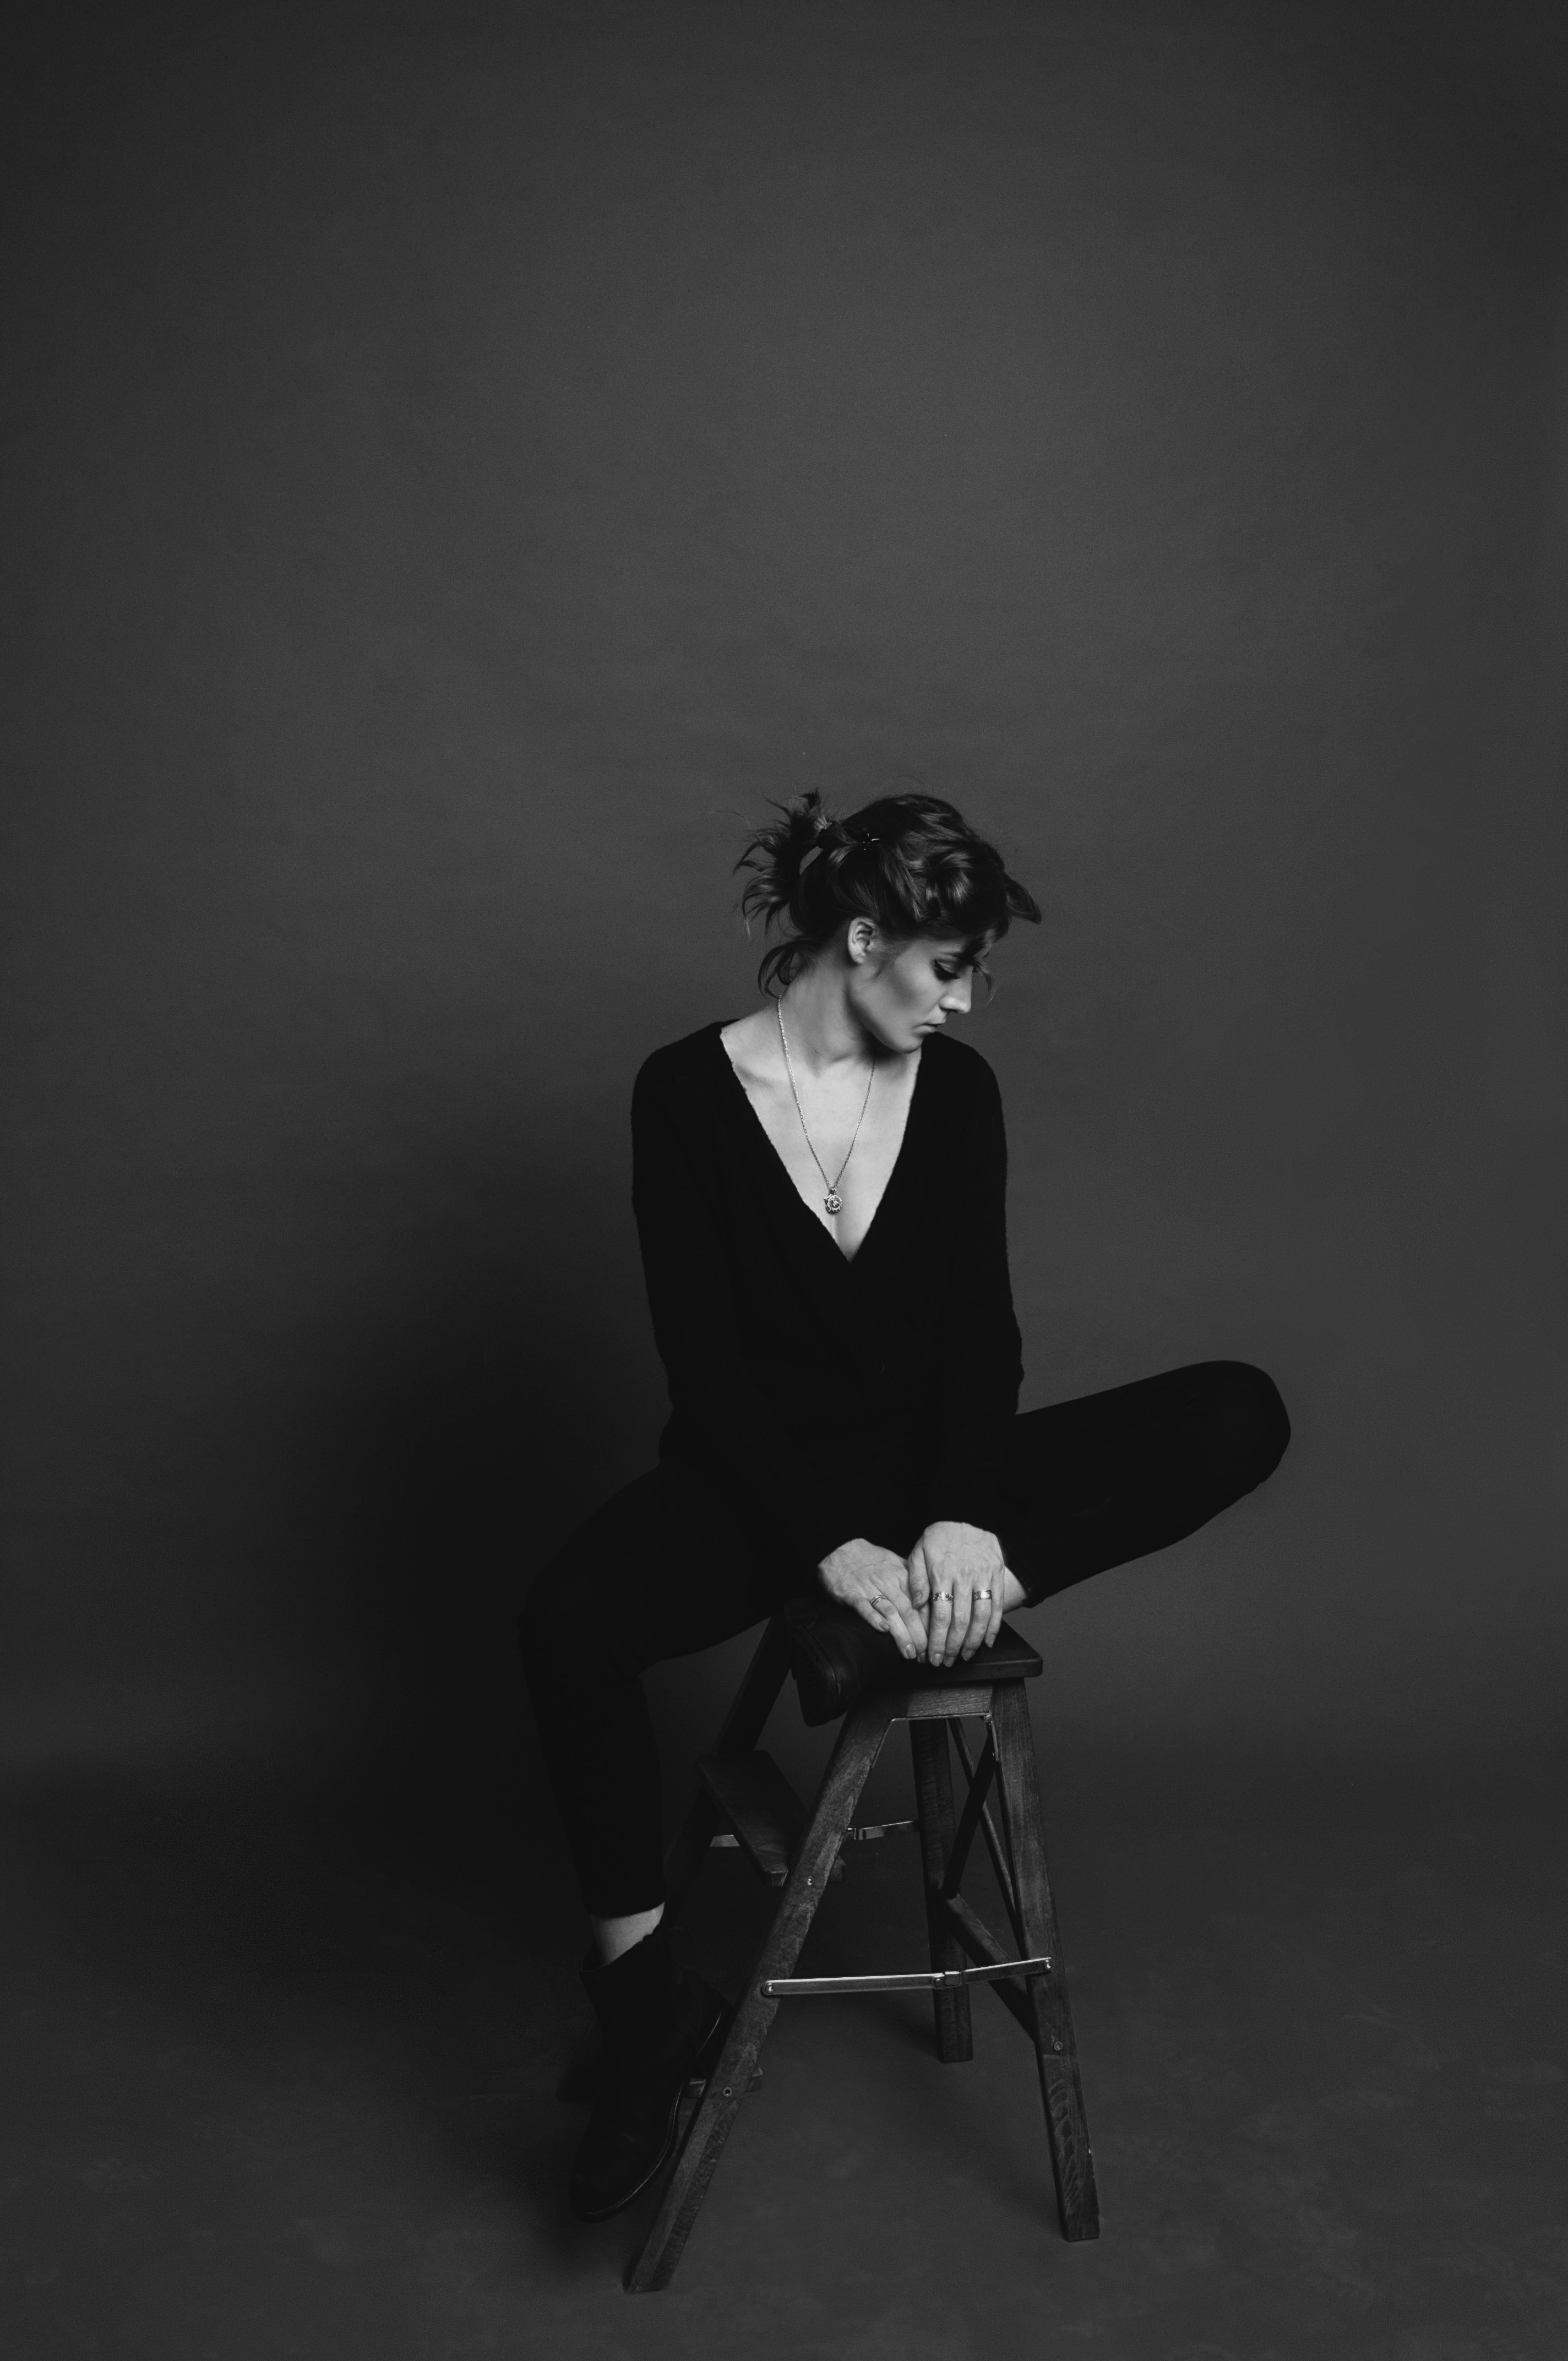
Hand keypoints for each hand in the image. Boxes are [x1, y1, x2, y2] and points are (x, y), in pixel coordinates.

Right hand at [817, 1538, 930, 1661]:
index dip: (930, 1624)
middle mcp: (888, 1582)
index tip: (936, 1641)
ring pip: (890, 1612)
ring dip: (901, 1634)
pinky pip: (863, 1606)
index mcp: (901, 1576)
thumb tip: (932, 1596)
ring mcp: (869, 1588)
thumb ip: (913, 1579)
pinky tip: (883, 1630)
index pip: (921, 1602)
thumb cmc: (870, 1559)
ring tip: (909, 1653)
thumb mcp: (895, 1563)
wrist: (840, 1549)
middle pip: (909, 1611)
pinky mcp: (851, 1593)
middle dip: (920, 1636)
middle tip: (926, 1655)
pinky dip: (874, 1618)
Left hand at [907, 1521, 1008, 1664]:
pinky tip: (987, 1641)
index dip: (936, 1640)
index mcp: (942, 1573)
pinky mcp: (997, 1575)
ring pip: (981, 1617)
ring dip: (974, 1642)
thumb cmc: (940, 1536)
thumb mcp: (919, 1551)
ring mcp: (983, 1577)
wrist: (967, 1514)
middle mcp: (964, 1577)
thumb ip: (916, 1578)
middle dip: (952, 1646)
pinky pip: (998, 1605)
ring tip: (965, 1656)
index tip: (932, 1656)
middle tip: (946, 1662)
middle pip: (961, 1621)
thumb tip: (918, 1604)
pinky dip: (994, 1626)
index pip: (939, 1615)